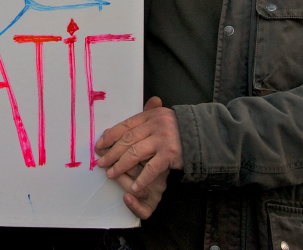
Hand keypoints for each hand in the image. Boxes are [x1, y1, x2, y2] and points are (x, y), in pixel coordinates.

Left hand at [95, 96, 182, 218]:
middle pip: (127, 140)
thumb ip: (142, 120)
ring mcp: (163, 138)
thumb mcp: (160, 118)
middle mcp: (156, 124)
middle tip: (101, 163)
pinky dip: (142, 179)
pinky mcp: (171, 153)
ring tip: (111, 174)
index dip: (110, 137)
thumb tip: (116, 127)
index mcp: (150, 116)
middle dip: (112, 153)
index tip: (99, 146)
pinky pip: (152, 168)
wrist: (202, 135)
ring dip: (121, 166)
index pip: (125, 126)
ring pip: (135, 153)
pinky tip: (133, 187)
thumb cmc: (177, 128)